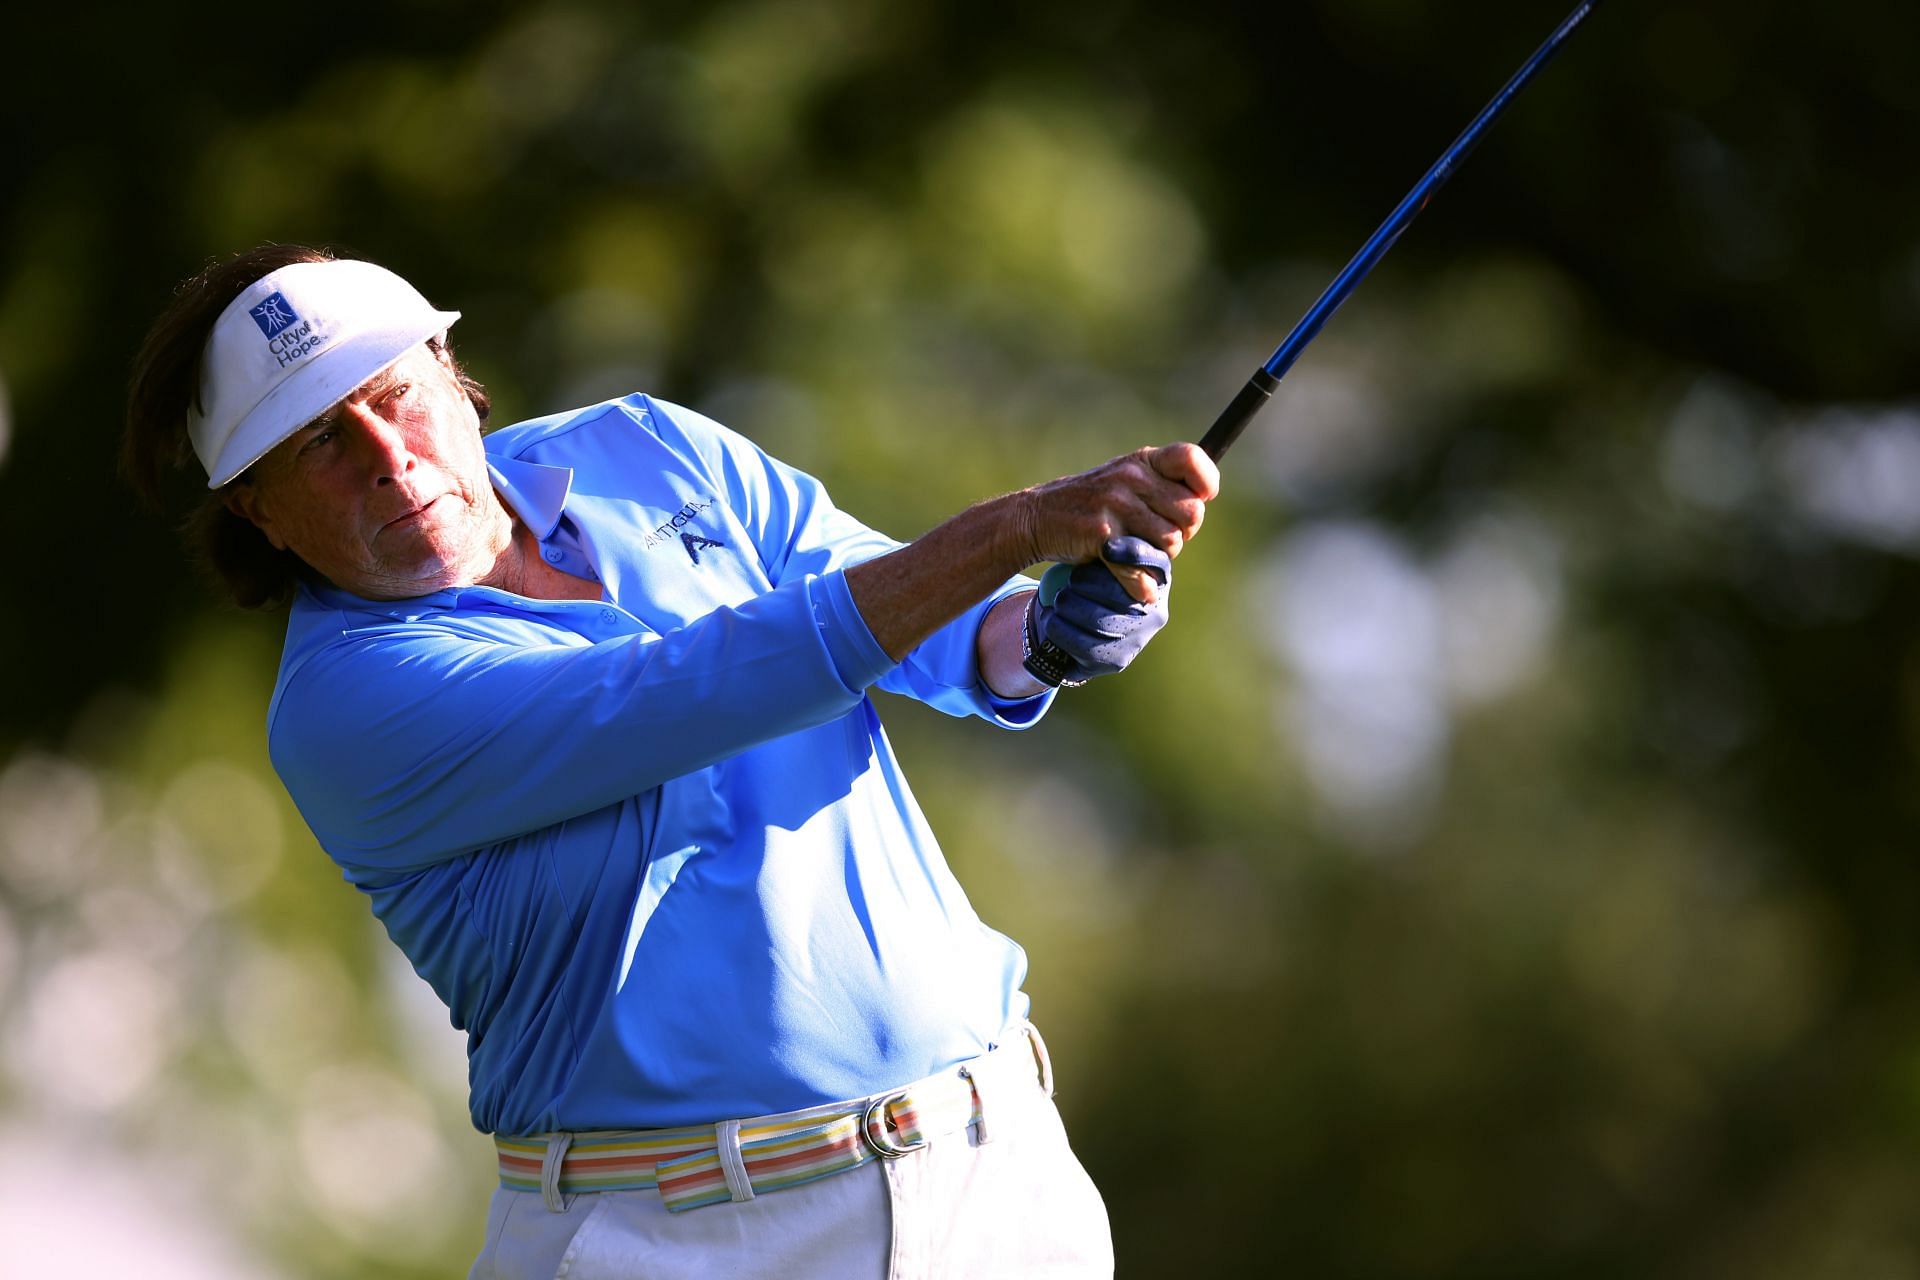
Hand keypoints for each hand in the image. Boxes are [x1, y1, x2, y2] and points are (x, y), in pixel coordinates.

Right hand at [1016, 444, 1217, 593]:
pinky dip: (1142, 585)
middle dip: (1184, 532)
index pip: (1192, 458)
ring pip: (1171, 542)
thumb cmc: (1091, 505)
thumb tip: (1203, 501)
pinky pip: (1141, 567)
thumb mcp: (1124, 480)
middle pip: (1192, 511)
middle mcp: (1131, 476)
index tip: (1201, 499)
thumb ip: (1160, 486)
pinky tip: (1139, 588)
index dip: (1206, 482)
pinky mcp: (1102, 534)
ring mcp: (1115, 504)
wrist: (1037, 518)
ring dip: (1160, 557)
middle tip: (1160, 537)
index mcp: (1141, 461)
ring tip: (1138, 553)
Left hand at [1023, 536, 1172, 686]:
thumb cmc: (1090, 579)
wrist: (1074, 623)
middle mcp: (1155, 611)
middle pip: (1120, 595)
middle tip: (1070, 581)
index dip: (1133, 554)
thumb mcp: (1099, 557)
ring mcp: (1138, 639)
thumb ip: (1105, 546)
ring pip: (1099, 622)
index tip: (1107, 547)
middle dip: (1087, 585)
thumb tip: (1105, 538)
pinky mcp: (1118, 660)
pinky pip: (1085, 646)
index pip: (1153, 563)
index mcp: (1157, 577)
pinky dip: (1061, 630)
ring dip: (1070, 607)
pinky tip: (1052, 619)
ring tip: (1059, 600)